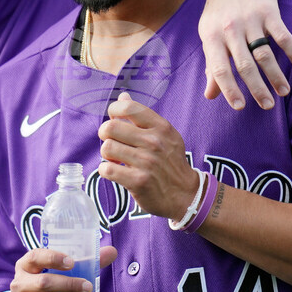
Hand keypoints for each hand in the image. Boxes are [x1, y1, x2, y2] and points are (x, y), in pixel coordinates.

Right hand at [9, 246, 117, 291]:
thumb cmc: (48, 289)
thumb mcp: (60, 274)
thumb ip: (86, 262)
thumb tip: (112, 251)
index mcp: (26, 265)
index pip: (35, 256)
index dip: (53, 258)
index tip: (72, 263)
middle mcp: (19, 284)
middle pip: (43, 282)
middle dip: (68, 285)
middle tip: (88, 288)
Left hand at [98, 92, 200, 219]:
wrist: (186, 195)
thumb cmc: (171, 162)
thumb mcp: (165, 135)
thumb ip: (143, 116)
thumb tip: (123, 96)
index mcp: (161, 127)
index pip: (128, 107)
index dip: (114, 111)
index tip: (115, 120)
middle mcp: (154, 142)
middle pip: (110, 127)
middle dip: (105, 134)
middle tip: (112, 141)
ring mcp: (146, 162)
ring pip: (107, 148)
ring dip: (106, 154)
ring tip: (115, 158)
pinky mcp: (138, 181)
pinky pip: (107, 169)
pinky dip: (106, 170)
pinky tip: (115, 171)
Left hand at [201, 0, 291, 109]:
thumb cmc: (219, 12)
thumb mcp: (209, 35)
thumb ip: (212, 66)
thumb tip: (210, 96)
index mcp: (211, 37)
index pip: (219, 69)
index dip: (229, 89)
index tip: (240, 107)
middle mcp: (230, 29)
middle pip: (245, 65)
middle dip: (257, 89)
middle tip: (268, 106)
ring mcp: (250, 20)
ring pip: (265, 54)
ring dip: (276, 75)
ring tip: (283, 92)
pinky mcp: (269, 12)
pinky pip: (283, 35)